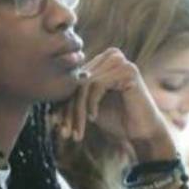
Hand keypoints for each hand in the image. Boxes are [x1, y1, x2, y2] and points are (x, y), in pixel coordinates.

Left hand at [54, 48, 173, 159]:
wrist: (142, 132)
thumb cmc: (117, 120)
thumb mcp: (88, 109)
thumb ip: (72, 101)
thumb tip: (46, 110)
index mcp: (100, 60)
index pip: (73, 80)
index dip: (63, 103)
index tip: (57, 126)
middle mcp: (110, 55)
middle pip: (78, 81)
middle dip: (69, 110)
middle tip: (64, 132)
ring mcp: (120, 60)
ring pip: (85, 85)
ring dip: (78, 111)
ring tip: (77, 131)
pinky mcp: (128, 70)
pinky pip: (98, 85)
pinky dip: (92, 104)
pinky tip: (94, 119)